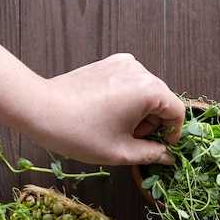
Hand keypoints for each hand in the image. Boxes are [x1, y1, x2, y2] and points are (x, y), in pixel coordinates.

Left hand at [40, 53, 185, 165]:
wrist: (42, 110)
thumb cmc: (80, 132)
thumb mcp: (120, 151)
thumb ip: (151, 154)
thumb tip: (167, 156)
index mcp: (149, 89)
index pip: (177, 111)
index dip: (172, 134)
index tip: (160, 148)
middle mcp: (139, 70)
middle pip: (161, 100)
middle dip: (152, 124)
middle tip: (131, 141)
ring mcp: (122, 64)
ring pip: (144, 92)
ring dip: (138, 113)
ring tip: (116, 130)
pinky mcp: (107, 64)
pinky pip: (128, 84)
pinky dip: (125, 100)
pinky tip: (106, 115)